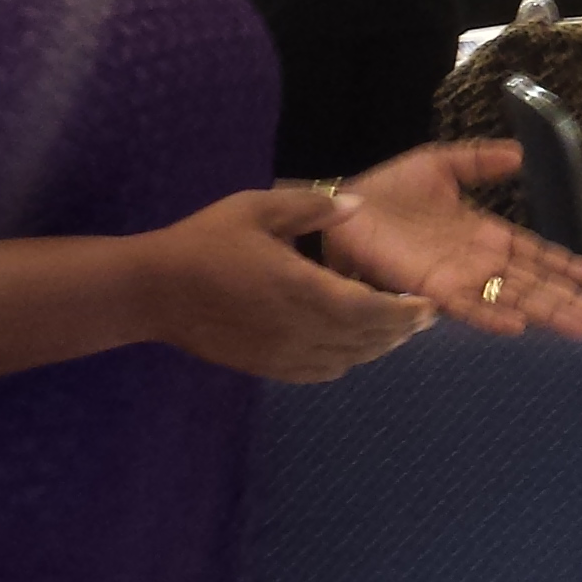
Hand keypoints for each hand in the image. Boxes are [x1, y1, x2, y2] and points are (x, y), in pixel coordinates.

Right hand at [135, 186, 431, 382]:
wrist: (154, 290)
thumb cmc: (206, 242)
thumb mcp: (258, 208)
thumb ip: (311, 207)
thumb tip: (358, 207)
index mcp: (302, 287)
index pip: (370, 308)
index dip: (405, 311)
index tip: (428, 304)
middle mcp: (299, 328)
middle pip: (366, 339)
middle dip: (400, 330)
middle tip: (423, 317)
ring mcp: (282, 353)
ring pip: (346, 360)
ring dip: (376, 348)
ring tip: (395, 331)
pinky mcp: (266, 367)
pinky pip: (319, 373)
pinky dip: (345, 363)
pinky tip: (351, 351)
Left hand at [317, 142, 581, 337]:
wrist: (343, 210)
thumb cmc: (388, 191)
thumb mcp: (441, 164)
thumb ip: (479, 160)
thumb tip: (520, 153)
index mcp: (484, 234)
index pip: (534, 253)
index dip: (564, 265)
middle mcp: (477, 261)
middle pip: (531, 283)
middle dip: (566, 299)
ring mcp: (457, 278)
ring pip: (510, 299)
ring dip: (544, 313)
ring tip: (579, 327)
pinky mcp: (429, 288)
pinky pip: (466, 306)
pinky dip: (492, 317)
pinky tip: (520, 327)